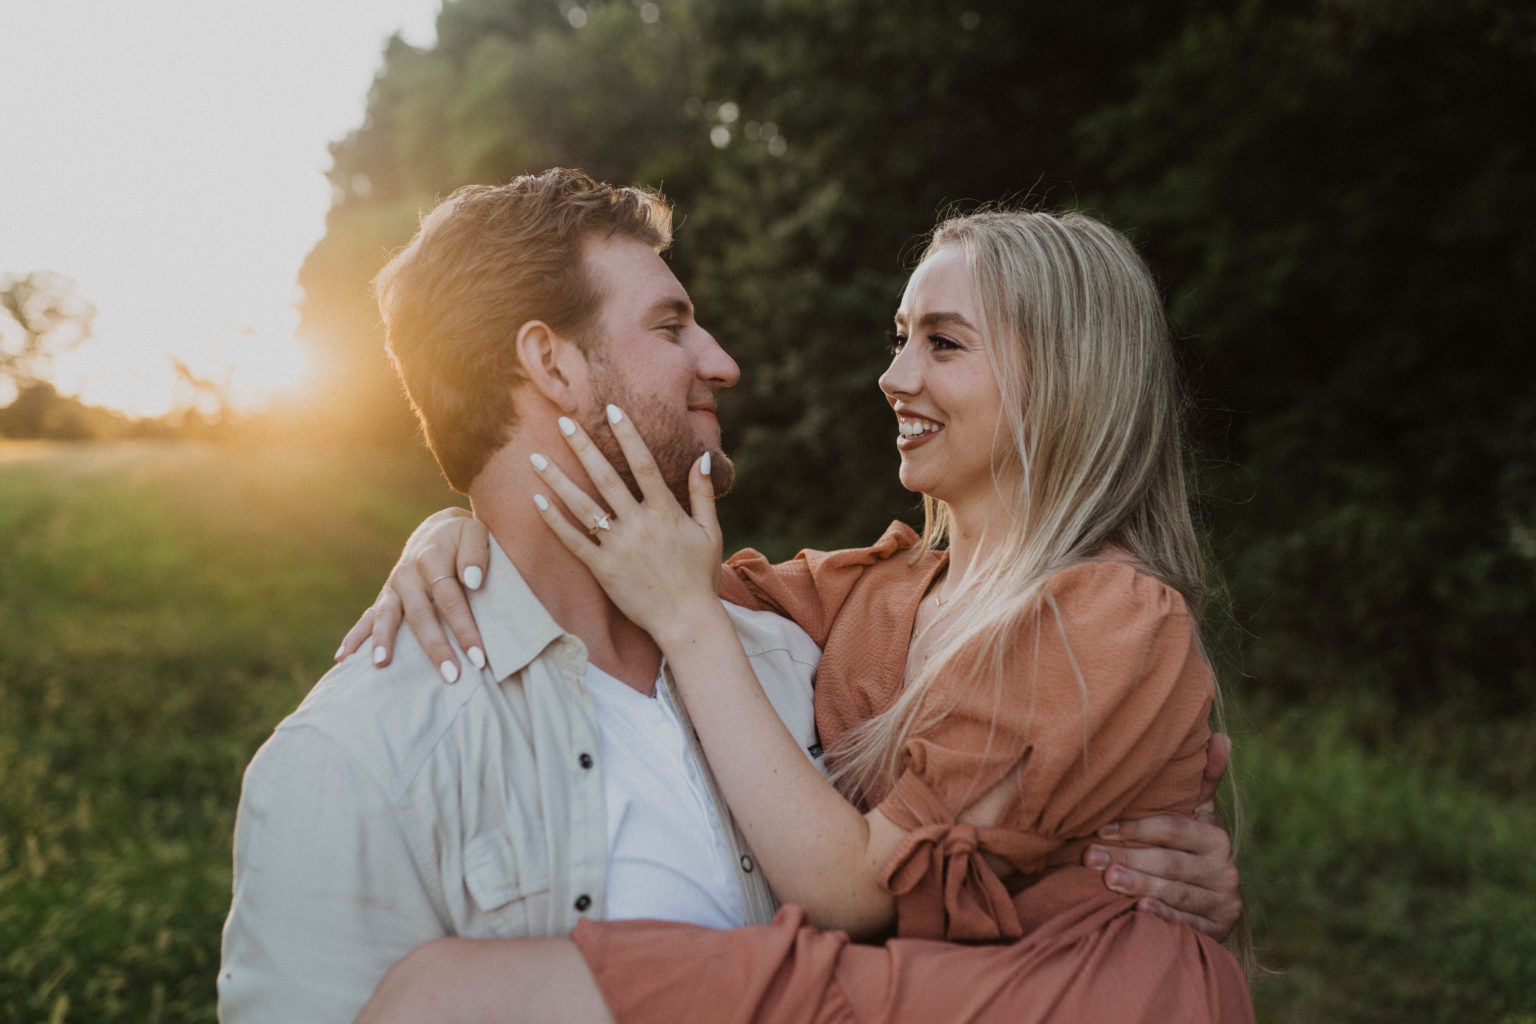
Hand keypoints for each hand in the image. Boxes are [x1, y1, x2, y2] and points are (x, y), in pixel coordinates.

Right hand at [334, 508, 491, 682]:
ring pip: (387, 617)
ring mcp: (393, 587)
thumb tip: (472, 581)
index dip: (465, 628)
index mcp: (431, 558)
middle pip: (421, 615)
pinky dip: (354, 637)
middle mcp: (407, 574)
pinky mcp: (385, 598)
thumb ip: (475, 554)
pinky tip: (342, 658)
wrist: (438, 531)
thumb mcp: (476, 533)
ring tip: (382, 664)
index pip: (449, 598)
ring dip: (384, 641)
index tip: (478, 657)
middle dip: (436, 647)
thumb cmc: (462, 537)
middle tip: (451, 676)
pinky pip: (367, 618)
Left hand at [531, 406, 721, 641]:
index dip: (628, 435)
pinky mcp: (602, 570)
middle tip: (564, 421)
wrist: (686, 621)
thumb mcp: (710, 532)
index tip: (612, 409)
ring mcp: (618, 547)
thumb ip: (702, 494)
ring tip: (536, 457)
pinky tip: (537, 501)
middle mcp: (640, 525)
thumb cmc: (700, 576)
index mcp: (666, 513)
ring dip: (557, 480)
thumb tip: (700, 458)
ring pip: (582, 507)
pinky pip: (573, 542)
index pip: (644, 464)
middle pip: (607, 478)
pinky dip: (554, 521)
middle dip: (584, 447)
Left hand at [1082, 733, 1242, 940]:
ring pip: (1177, 892)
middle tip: (1090, 857)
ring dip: (1141, 885)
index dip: (1137, 827)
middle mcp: (1225, 870)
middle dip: (1128, 857)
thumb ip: (1203, 781)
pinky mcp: (1218, 931)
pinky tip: (1138, 912)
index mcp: (1216, 837)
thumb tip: (1221, 736)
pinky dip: (1163, 917)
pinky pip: (1187, 924)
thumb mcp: (1197, 817)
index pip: (1174, 829)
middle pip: (1170, 862)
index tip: (1101, 828)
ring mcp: (1223, 903)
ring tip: (1109, 880)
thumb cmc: (1190, 851)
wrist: (1211, 906)